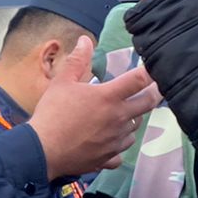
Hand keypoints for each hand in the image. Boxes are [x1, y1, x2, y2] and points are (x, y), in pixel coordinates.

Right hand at [28, 37, 163, 179]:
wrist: (43, 150)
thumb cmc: (52, 113)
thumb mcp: (61, 82)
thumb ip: (77, 60)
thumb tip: (85, 40)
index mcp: (109, 97)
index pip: (139, 79)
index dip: (150, 71)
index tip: (154, 68)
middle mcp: (118, 118)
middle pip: (148, 103)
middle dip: (155, 94)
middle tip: (155, 89)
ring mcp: (115, 140)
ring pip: (135, 128)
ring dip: (133, 120)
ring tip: (124, 115)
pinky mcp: (108, 158)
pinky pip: (121, 151)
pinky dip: (118, 145)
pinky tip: (110, 142)